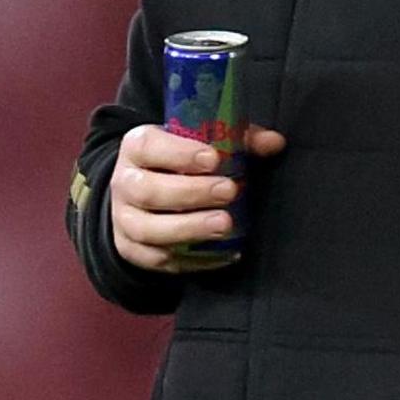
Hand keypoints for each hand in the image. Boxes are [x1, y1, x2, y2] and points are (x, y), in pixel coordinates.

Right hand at [108, 122, 287, 271]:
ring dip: (189, 228)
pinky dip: (190, 259)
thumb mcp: (202, 143)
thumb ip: (238, 140)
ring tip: (225, 224)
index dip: (178, 152)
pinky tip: (222, 252)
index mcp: (137, 147)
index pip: (147, 146)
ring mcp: (125, 219)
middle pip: (147, 190)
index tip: (213, 158)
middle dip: (190, 192)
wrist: (140, 196)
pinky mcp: (132, 249)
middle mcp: (124, 182)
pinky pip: (157, 259)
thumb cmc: (179, 164)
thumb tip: (274, 143)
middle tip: (229, 191)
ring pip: (148, 229)